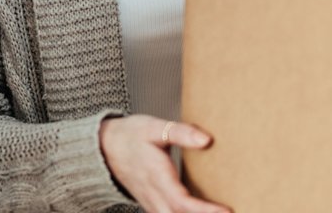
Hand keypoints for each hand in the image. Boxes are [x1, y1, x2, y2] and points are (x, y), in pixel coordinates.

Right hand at [99, 115, 229, 212]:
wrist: (105, 147)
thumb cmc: (131, 135)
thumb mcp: (154, 127)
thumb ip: (181, 132)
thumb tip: (206, 140)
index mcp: (156, 176)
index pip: (182, 202)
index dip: (204, 210)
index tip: (226, 210)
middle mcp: (154, 195)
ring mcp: (152, 203)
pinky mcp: (152, 204)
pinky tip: (202, 212)